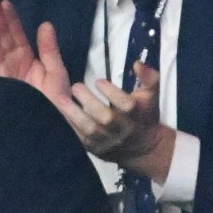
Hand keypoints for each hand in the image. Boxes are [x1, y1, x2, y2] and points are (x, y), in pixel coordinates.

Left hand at [67, 62, 174, 182]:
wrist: (142, 147)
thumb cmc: (144, 115)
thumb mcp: (151, 95)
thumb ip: (149, 77)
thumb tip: (137, 63)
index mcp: (136, 116)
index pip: (126, 105)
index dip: (112, 92)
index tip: (99, 81)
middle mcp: (122, 130)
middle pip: (106, 118)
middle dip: (90, 102)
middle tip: (76, 86)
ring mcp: (107, 142)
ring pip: (89, 129)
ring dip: (74, 114)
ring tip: (62, 99)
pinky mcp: (95, 149)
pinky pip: (80, 138)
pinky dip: (70, 126)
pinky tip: (61, 113)